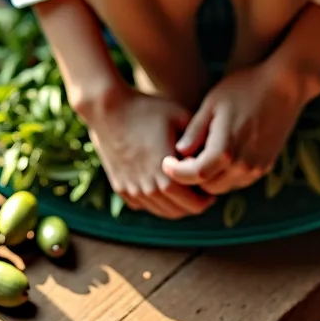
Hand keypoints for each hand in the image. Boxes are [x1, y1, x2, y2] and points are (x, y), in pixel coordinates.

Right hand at [82, 85, 218, 219]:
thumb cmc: (147, 109)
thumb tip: (212, 155)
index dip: (207, 200)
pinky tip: (161, 185)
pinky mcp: (120, 186)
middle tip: (201, 192)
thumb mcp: (180, 117)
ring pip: (160, 211)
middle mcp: (148, 189)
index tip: (212, 188)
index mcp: (166, 177)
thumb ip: (199, 139)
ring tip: (184, 189)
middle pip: (178, 212)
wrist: (107, 108)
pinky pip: (143, 205)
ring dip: (174, 204)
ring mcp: (132, 190)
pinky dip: (155, 201)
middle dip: (193, 205)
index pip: (194, 205)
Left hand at [160, 54, 310, 196]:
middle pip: (209, 187)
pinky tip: (222, 153)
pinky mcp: (267, 165)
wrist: (285, 86)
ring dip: (211, 177)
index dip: (176, 172)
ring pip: (225, 186)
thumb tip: (179, 153)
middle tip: (182, 159)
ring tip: (201, 155)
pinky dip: (227, 173)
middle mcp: (243, 166)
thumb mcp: (212, 104)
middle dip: (193, 177)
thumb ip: (195, 132)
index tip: (165, 162)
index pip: (195, 176)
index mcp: (226, 150)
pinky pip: (240, 180)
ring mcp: (257, 168)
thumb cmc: (244, 88)